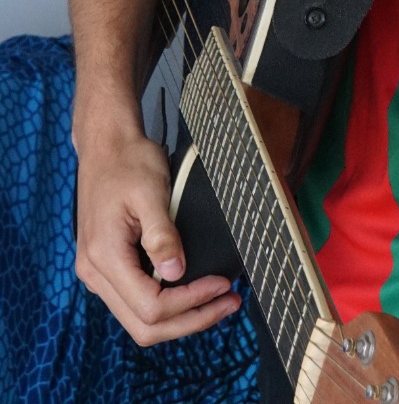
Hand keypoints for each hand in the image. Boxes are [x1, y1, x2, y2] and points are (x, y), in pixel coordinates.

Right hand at [74, 122, 241, 344]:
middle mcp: (95, 274)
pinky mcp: (106, 267)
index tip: (222, 284)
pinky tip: (192, 292)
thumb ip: (162, 234)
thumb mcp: (150, 191)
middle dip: (190, 320)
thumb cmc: (129, 162)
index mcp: (104, 257)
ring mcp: (98, 273)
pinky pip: (135, 302)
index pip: (150, 306)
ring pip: (139, 320)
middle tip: (229, 303)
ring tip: (218, 302)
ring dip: (180, 318)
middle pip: (144, 326)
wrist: (105, 145)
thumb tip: (176, 273)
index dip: (190, 302)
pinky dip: (167, 305)